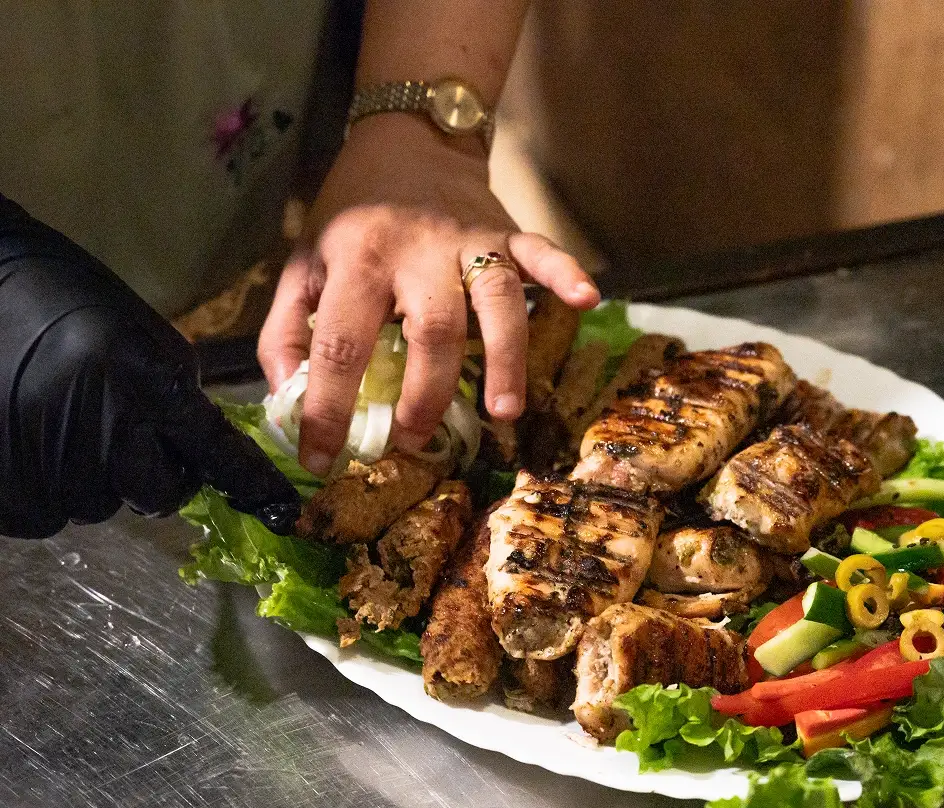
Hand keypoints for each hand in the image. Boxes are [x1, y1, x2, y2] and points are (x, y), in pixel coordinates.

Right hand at [0, 195, 300, 538]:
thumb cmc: (64, 301)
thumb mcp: (142, 336)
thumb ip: (179, 397)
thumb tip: (204, 448)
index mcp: (144, 388)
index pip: (217, 455)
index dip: (252, 486)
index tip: (282, 510)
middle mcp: (103, 436)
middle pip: (158, 496)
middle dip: (153, 471)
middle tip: (120, 429)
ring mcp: (51, 470)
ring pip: (99, 505)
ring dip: (94, 477)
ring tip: (62, 422)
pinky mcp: (9, 493)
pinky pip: (47, 513)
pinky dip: (45, 485)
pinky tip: (30, 437)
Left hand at [258, 113, 599, 476]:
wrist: (407, 138)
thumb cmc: (352, 216)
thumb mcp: (300, 262)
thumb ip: (283, 329)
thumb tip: (287, 399)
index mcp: (356, 260)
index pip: (340, 345)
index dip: (327, 408)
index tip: (322, 457)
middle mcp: (415, 251)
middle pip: (431, 330)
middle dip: (425, 393)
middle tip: (413, 439)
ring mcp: (468, 240)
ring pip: (495, 301)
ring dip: (504, 357)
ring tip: (504, 411)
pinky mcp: (507, 231)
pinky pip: (541, 252)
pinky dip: (565, 273)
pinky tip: (586, 299)